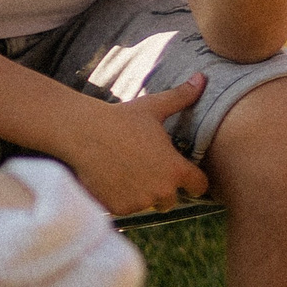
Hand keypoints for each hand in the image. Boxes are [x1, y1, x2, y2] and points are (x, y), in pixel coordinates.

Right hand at [50, 75, 209, 217]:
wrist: (84, 135)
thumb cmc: (122, 119)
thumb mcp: (155, 107)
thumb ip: (182, 97)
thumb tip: (202, 78)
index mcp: (175, 169)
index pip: (199, 185)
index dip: (197, 182)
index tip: (192, 180)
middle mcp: (160, 191)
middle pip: (170, 199)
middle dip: (164, 188)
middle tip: (151, 172)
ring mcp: (138, 202)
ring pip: (146, 204)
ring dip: (142, 194)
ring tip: (130, 172)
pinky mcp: (117, 209)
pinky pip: (126, 208)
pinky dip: (122, 198)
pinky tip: (115, 179)